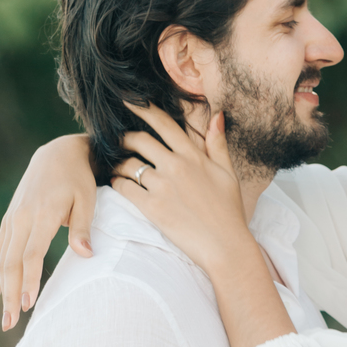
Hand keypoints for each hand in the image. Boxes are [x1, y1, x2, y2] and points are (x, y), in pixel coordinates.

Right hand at [0, 134, 95, 329]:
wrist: (57, 154)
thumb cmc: (78, 179)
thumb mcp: (88, 199)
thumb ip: (83, 228)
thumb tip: (86, 255)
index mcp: (42, 214)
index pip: (31, 254)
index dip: (29, 279)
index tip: (29, 303)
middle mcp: (22, 217)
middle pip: (11, 262)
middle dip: (11, 294)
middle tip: (11, 323)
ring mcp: (12, 218)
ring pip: (0, 259)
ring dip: (0, 289)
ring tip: (4, 316)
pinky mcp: (9, 220)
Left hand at [112, 103, 249, 270]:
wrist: (226, 246)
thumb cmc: (229, 211)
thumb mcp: (228, 173)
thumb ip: (218, 143)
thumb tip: (217, 114)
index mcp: (194, 156)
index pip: (164, 124)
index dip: (144, 109)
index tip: (129, 100)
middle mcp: (176, 166)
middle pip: (140, 140)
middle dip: (125, 137)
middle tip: (119, 140)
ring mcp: (163, 186)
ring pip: (129, 164)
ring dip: (119, 163)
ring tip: (117, 166)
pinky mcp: (152, 207)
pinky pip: (125, 187)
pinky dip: (117, 183)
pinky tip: (117, 183)